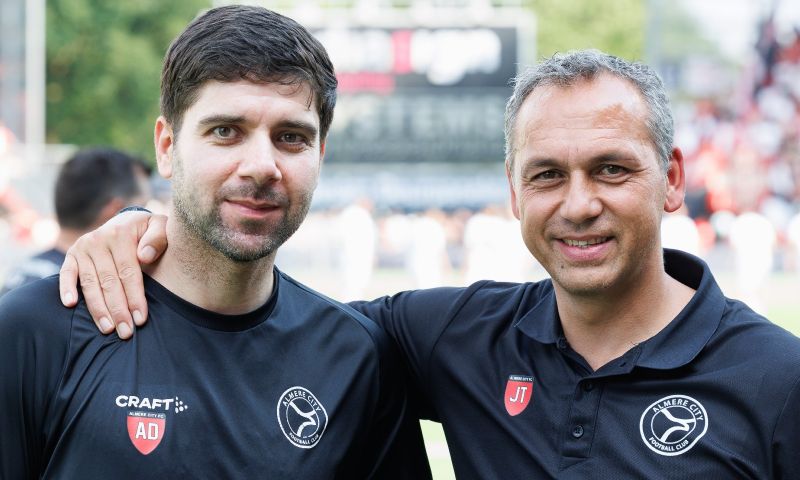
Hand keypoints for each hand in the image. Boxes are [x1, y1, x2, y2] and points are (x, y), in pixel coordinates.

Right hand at [59, 211, 167, 338]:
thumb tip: (145, 256)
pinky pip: (66, 273)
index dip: (134, 297)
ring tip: (108, 329)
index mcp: (121, 234)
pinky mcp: (71, 254)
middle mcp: (98, 240)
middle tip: (126, 332)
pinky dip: (66, 288)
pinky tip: (70, 305)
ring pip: (89, 283)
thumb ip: (158, 238)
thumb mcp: (160, 226)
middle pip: (109, 281)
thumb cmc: (148, 230)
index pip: (128, 272)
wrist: (127, 220)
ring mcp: (83, 247)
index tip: (140, 319)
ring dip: (98, 308)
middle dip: (118, 310)